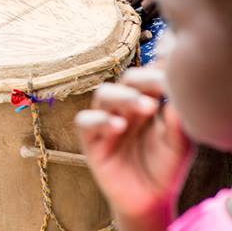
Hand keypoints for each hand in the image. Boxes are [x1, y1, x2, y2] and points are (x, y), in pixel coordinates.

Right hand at [76, 67, 193, 228]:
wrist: (148, 199)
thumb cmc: (165, 167)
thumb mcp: (179, 144)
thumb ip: (178, 121)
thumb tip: (176, 96)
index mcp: (148, 100)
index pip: (150, 74)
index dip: (158, 67)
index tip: (174, 68)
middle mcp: (125, 105)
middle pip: (128, 78)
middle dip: (144, 80)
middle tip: (162, 87)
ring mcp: (106, 119)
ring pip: (104, 94)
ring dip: (124, 97)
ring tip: (147, 107)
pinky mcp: (90, 138)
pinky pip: (86, 121)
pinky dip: (102, 121)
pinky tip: (119, 127)